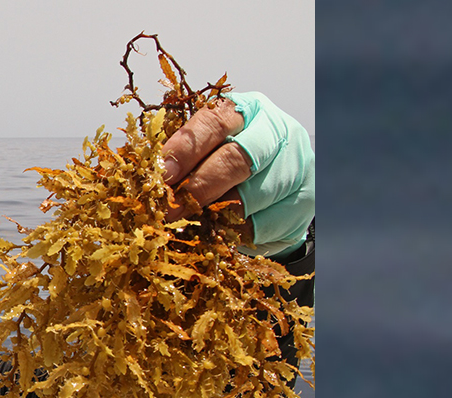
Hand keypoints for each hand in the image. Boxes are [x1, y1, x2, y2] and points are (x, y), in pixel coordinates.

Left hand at [160, 92, 313, 256]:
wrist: (278, 191)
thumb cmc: (231, 165)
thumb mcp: (208, 150)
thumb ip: (183, 159)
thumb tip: (147, 178)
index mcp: (247, 110)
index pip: (213, 124)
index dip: (184, 151)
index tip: (162, 175)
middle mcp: (276, 131)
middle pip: (236, 158)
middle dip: (198, 187)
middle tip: (169, 210)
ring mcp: (296, 165)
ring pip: (250, 196)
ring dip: (214, 214)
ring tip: (190, 223)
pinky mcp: (304, 201)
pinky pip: (262, 224)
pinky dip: (234, 232)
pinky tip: (219, 233)